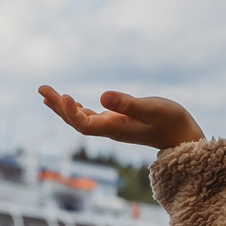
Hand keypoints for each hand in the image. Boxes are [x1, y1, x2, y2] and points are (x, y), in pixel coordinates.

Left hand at [36, 87, 204, 149]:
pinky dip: (76, 108)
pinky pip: (90, 116)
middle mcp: (110, 129)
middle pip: (76, 121)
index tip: (66, 95)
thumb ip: (128, 104)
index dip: (70, 112)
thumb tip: (102, 97)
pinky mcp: (118, 121)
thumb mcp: (152, 109)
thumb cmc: (172, 122)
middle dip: (58, 106)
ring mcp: (113, 126)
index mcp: (116, 128)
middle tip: (41, 88)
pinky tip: (69, 101)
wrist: (183, 137)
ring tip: (45, 93)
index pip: (84, 124)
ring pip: (81, 118)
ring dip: (63, 107)